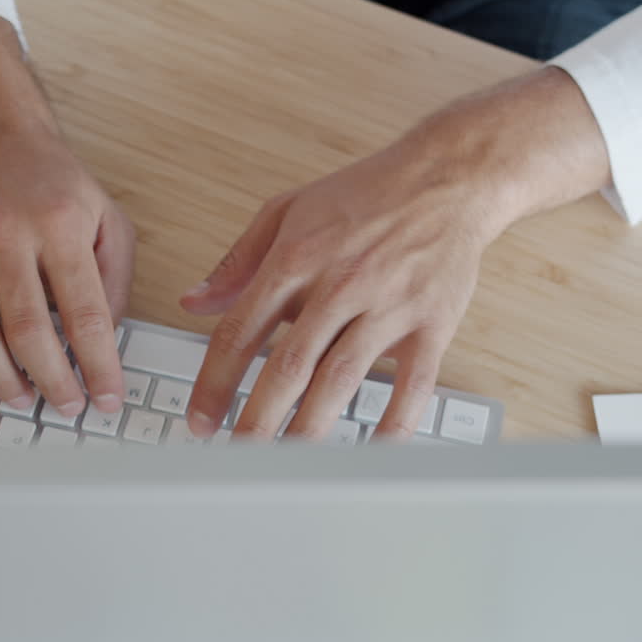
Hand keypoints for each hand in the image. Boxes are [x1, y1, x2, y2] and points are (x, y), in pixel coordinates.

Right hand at [0, 15, 134, 416]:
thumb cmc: (49, 181)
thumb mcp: (105, 215)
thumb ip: (114, 277)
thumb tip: (106, 340)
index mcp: (58, 224)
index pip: (84, 313)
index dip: (99, 366)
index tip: (108, 399)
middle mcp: (5, 234)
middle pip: (28, 330)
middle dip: (53, 381)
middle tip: (67, 407)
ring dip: (2, 380)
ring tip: (24, 400)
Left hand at [181, 67, 610, 439]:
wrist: (447, 177)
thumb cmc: (365, 194)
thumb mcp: (286, 211)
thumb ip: (237, 262)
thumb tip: (194, 301)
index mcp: (296, 258)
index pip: (241, 331)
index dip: (215, 381)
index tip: (200, 418)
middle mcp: (340, 285)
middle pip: (288, 367)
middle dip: (256, 420)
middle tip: (234, 458)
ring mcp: (388, 307)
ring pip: (341, 380)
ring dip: (309, 429)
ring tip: (285, 464)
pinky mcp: (431, 324)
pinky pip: (412, 385)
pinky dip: (393, 423)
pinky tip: (371, 453)